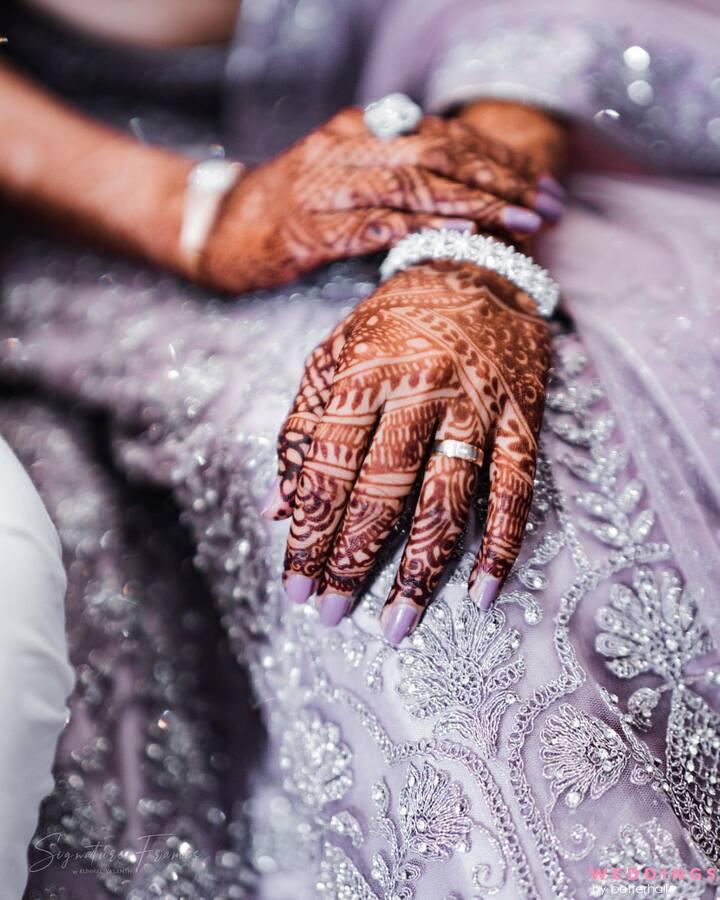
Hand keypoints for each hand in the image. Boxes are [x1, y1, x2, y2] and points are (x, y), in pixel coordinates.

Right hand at [199, 108, 562, 291]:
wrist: (217, 229)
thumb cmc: (289, 212)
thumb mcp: (345, 182)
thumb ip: (396, 181)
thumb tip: (461, 197)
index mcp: (361, 131)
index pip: (443, 135)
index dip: (497, 160)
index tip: (542, 186)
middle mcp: (348, 147)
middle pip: (438, 153)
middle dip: (500, 179)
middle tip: (548, 205)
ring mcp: (327, 185)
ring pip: (414, 184)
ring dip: (475, 203)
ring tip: (522, 222)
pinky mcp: (312, 227)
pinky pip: (376, 223)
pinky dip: (423, 227)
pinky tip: (461, 236)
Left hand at [263, 261, 551, 643]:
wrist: (476, 270)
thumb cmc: (393, 321)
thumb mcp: (333, 356)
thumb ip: (303, 427)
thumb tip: (277, 507)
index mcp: (364, 374)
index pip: (327, 468)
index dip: (309, 533)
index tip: (295, 587)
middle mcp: (420, 392)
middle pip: (382, 492)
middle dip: (352, 560)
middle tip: (332, 615)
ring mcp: (476, 408)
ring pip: (446, 500)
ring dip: (421, 569)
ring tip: (396, 625)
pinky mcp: (521, 420)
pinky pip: (515, 491)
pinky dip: (500, 544)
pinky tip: (481, 593)